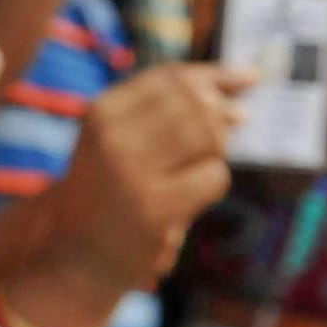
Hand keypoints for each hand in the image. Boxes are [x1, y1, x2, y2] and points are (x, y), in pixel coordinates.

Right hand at [46, 63, 254, 288]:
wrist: (76, 252)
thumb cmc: (106, 190)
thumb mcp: (117, 139)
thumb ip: (166, 112)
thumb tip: (241, 96)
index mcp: (101, 112)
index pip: (170, 77)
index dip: (217, 74)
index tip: (251, 77)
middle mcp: (112, 136)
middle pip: (194, 103)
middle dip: (223, 113)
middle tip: (234, 126)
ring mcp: (132, 173)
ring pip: (208, 136)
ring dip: (217, 149)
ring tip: (199, 165)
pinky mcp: (155, 209)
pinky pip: (213, 177)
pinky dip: (213, 183)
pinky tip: (192, 196)